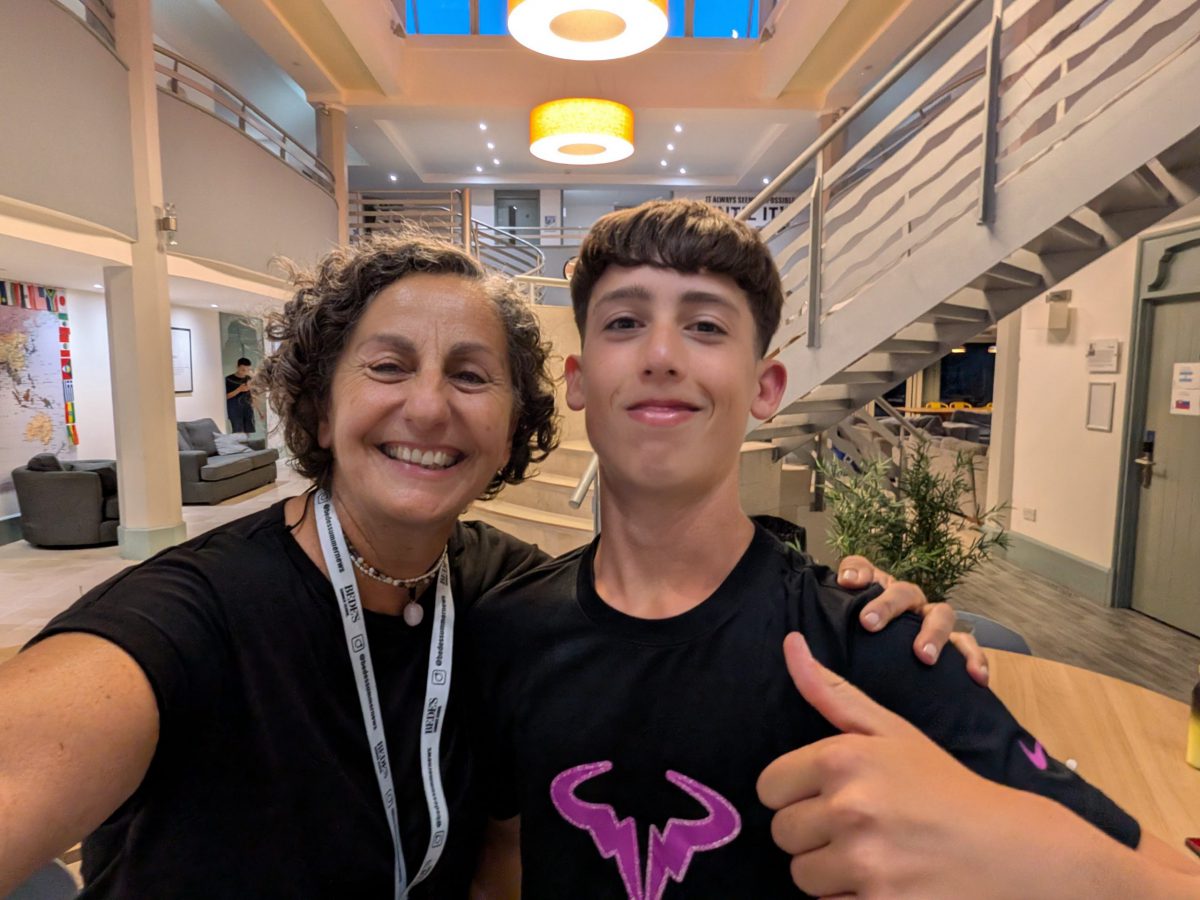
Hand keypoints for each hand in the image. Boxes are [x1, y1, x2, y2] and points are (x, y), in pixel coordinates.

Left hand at [757, 634, 1065, 898]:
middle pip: (783, 834)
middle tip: (863, 829)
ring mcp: (865, 864)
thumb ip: (831, 692)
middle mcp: (849, 808)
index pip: (769, 788)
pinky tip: (887, 886)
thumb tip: (789, 644)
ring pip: (802, 876)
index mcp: (843, 759)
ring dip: (832, 873)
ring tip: (878, 858)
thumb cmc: (945, 788)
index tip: (831, 796)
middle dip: (815, 835)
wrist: (1015, 853)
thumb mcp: (891, 732)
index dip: (797, 794)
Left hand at [836, 556, 988, 685]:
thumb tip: (806, 632)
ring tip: (924, 656)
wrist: (894, 672)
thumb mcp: (847, 633)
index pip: (867, 571)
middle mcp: (909, 604)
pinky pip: (969, 646)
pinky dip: (975, 658)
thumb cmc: (868, 647)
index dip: (858, 571)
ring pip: (942, 614)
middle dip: (888, 605)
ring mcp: (933, 621)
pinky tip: (977, 676)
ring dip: (934, 633)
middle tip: (869, 623)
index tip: (846, 582)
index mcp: (880, 593)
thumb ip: (832, 623)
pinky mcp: (954, 645)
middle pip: (904, 591)